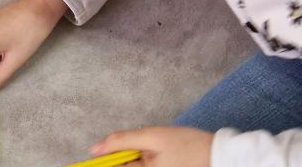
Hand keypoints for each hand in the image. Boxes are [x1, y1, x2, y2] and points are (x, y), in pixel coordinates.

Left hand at [90, 127, 213, 166]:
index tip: (82, 161)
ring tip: (154, 151)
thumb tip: (93, 148)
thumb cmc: (187, 145)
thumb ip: (121, 141)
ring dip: (131, 159)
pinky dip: (140, 161)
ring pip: (133, 166)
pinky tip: (156, 156)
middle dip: (118, 159)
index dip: (98, 163)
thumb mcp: (152, 136)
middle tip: (132, 150)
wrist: (219, 155)